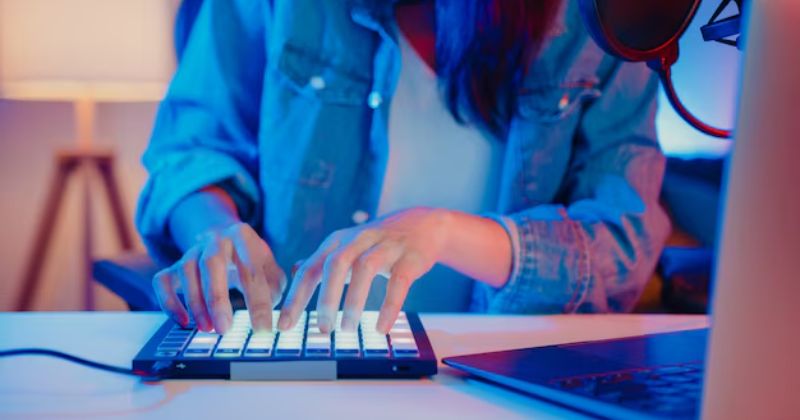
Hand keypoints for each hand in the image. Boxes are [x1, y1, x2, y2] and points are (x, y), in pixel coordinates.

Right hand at [153, 222, 286, 333]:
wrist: (223, 237)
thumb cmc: (251, 260)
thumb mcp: (270, 266)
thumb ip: (276, 286)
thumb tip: (278, 312)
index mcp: (242, 236)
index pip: (251, 270)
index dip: (258, 302)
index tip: (263, 329)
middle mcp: (214, 240)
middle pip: (212, 264)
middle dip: (217, 298)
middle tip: (224, 329)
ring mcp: (191, 251)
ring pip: (186, 272)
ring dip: (195, 303)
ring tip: (207, 329)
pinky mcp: (173, 265)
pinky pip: (161, 281)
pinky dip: (168, 302)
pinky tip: (182, 322)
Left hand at [278, 207, 451, 333]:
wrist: (424, 225)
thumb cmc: (379, 242)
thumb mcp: (348, 245)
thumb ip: (323, 260)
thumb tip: (296, 272)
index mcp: (338, 242)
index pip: (311, 268)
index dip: (295, 297)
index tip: (284, 325)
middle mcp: (359, 239)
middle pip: (336, 265)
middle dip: (326, 298)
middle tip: (322, 329)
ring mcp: (386, 246)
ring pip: (365, 269)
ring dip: (354, 301)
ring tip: (347, 328)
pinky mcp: (410, 257)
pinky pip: (398, 282)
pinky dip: (389, 306)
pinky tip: (381, 328)